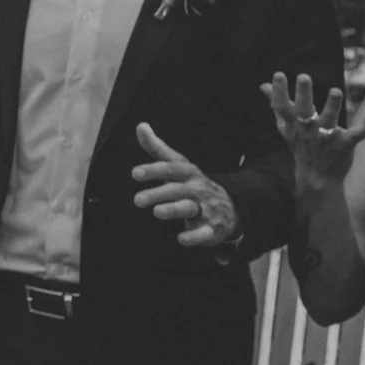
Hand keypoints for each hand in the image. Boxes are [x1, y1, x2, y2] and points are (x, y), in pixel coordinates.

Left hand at [131, 122, 240, 248]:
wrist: (230, 205)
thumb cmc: (192, 183)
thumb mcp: (178, 165)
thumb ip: (157, 148)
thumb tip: (140, 126)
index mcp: (189, 174)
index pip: (171, 168)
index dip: (154, 170)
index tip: (135, 173)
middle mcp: (198, 189)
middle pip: (178, 189)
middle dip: (158, 193)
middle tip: (137, 200)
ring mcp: (207, 208)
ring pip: (190, 208)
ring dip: (174, 209)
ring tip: (157, 212)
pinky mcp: (212, 228)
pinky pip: (205, 233)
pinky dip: (195, 236)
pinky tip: (181, 239)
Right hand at [262, 72, 364, 193]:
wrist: (317, 178)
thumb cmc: (301, 146)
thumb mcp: (286, 127)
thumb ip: (277, 104)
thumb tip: (263, 85)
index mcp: (293, 125)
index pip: (282, 106)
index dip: (279, 91)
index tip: (279, 74)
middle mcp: (307, 130)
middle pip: (303, 110)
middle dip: (303, 94)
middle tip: (303, 76)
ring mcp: (326, 137)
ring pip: (329, 119)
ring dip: (332, 106)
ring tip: (335, 91)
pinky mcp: (345, 144)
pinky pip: (358, 133)